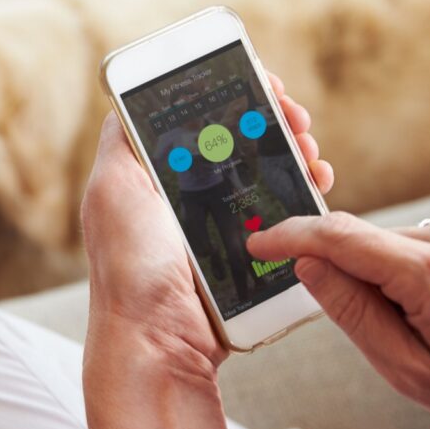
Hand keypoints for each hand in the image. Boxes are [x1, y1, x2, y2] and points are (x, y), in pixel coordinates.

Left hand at [81, 73, 332, 373]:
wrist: (160, 343)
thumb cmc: (131, 267)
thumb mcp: (113, 191)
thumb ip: (122, 143)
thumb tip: (130, 102)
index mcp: (156, 177)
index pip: (200, 118)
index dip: (233, 94)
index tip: (262, 84)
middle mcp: (188, 196)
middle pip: (241, 140)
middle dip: (274, 121)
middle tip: (298, 120)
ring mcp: (221, 225)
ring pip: (266, 173)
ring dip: (294, 153)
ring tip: (311, 154)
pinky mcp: (250, 254)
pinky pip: (281, 213)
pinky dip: (303, 193)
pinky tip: (316, 183)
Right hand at [247, 210, 429, 428]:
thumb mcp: (405, 370)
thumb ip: (351, 311)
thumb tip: (309, 265)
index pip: (342, 238)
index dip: (292, 237)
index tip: (261, 240)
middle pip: (373, 239)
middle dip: (359, 273)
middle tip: (387, 325)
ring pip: (403, 238)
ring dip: (396, 270)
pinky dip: (427, 262)